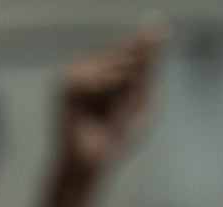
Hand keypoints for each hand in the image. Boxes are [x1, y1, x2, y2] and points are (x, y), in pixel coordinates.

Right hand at [54, 20, 166, 178]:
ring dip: (119, 93)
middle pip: (130, 52)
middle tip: (115, 110)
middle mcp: (87, 60)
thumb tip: (157, 27)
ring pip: (118, 63)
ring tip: (102, 112)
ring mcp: (75, 70)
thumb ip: (150, 61)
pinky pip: (100, 78)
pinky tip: (92, 111)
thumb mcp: (143, 93)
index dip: (141, 74)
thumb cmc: (117, 132)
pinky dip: (105, 95)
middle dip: (132, 84)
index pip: (136, 46)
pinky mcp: (65, 83)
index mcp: (104, 61)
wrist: (92, 163)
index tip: (128, 100)